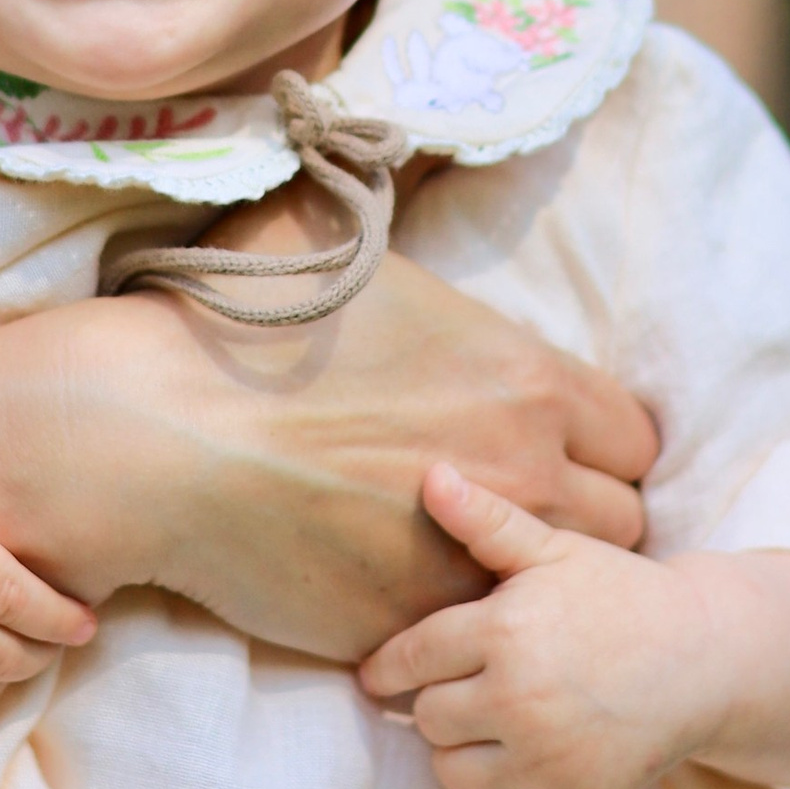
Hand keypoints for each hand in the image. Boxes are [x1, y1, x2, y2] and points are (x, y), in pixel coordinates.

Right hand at [0, 250, 660, 665]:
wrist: (155, 436)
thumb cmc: (242, 327)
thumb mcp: (333, 234)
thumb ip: (396, 210)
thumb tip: (399, 157)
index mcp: (526, 381)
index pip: (634, 439)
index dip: (596, 445)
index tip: (554, 447)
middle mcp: (522, 474)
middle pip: (618, 523)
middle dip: (576, 517)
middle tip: (515, 507)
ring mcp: (468, 560)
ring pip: (547, 590)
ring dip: (518, 574)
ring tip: (466, 555)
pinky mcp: (409, 625)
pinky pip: (463, 630)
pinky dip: (443, 614)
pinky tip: (398, 584)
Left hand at [356, 468, 789, 788]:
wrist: (707, 657)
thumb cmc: (621, 596)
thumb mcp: (557, 550)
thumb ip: (487, 522)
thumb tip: (430, 475)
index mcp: (505, 632)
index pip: (408, 661)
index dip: (389, 667)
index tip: (381, 674)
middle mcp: (520, 699)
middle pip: (427, 718)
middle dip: (442, 701)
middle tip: (473, 686)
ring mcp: (549, 758)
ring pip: (453, 773)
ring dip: (465, 753)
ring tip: (496, 725)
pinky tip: (528, 762)